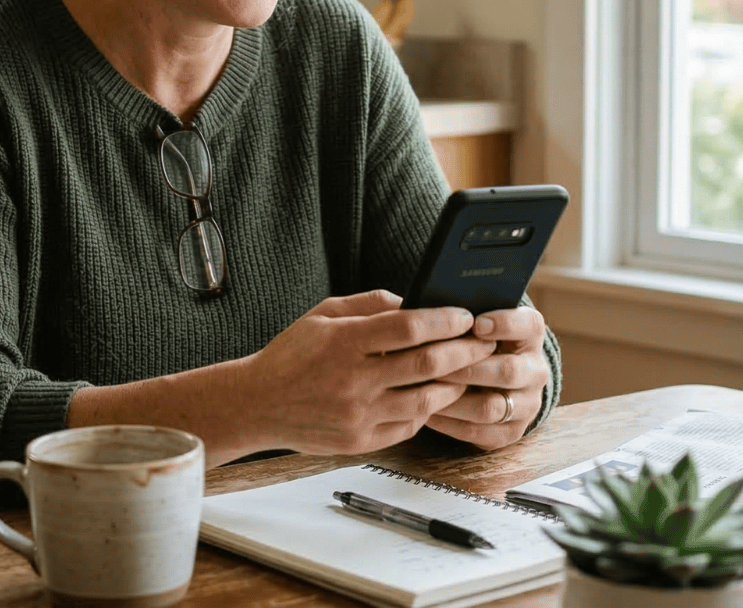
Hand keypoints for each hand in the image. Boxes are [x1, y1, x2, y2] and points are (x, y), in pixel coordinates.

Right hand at [232, 289, 494, 455]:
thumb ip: (369, 304)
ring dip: (454, 384)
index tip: (464, 316)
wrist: (258, 404)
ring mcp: (358, 414)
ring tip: (467, 371)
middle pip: (426, 363)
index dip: (443, 320)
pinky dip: (427, 409)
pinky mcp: (360, 441)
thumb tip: (414, 302)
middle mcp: (353, 379)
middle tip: (483, 342)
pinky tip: (434, 396)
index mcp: (344, 341)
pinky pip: (409, 425)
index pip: (408, 327)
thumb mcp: (323, 314)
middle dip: (464, 351)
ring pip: (426, 400)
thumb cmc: (292, 354)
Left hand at [426, 305, 549, 449]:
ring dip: (454, 400)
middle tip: (432, 362)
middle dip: (467, 367)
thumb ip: (463, 316)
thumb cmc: (475, 341)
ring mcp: (528, 404)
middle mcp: (536, 370)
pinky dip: (451, 423)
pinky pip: (480, 432)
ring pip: (492, 407)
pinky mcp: (512, 431)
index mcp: (531, 335)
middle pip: (509, 371)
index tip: (475, 323)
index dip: (504, 324)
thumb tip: (427, 306)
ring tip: (424, 390)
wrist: (495, 380)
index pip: (528, 325)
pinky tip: (428, 412)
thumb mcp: (477, 323)